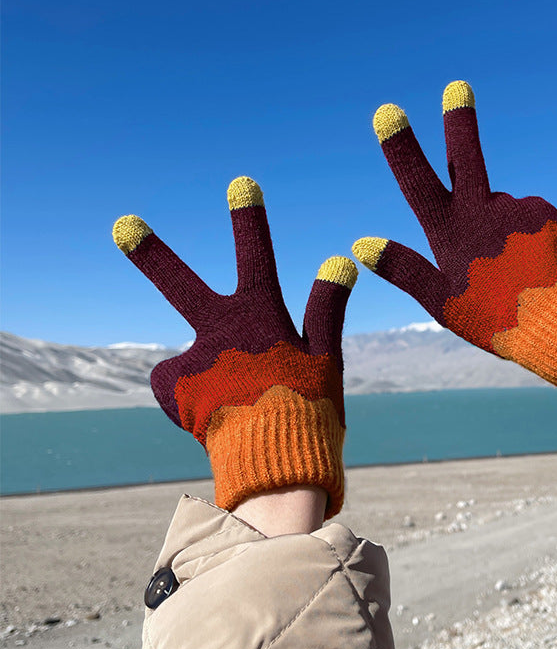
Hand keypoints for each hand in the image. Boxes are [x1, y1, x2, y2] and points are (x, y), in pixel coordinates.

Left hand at [113, 177, 356, 515]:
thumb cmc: (310, 412)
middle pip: (179, 284)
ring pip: (187, 357)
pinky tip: (217, 418)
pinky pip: (179, 387)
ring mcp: (195, 361)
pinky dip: (194, 399)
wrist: (277, 466)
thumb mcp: (326, 358)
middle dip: (151, 253)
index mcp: (262, 318)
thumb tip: (341, 257)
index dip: (249, 218)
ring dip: (200, 375)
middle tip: (122, 225)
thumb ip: (326, 307)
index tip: (240, 182)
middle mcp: (222, 332)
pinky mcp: (175, 391)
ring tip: (234, 411)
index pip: (257, 256)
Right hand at [352, 81, 556, 399]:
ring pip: (496, 205)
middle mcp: (484, 211)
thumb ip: (403, 269)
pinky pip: (524, 215)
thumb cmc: (495, 320)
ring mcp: (516, 209)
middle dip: (459, 120)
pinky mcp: (545, 212)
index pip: (418, 182)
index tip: (388, 111)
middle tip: (458, 86)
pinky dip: (521, 233)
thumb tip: (360, 243)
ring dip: (496, 226)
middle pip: (466, 157)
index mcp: (452, 234)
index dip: (401, 147)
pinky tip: (530, 263)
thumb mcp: (441, 303)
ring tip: (511, 272)